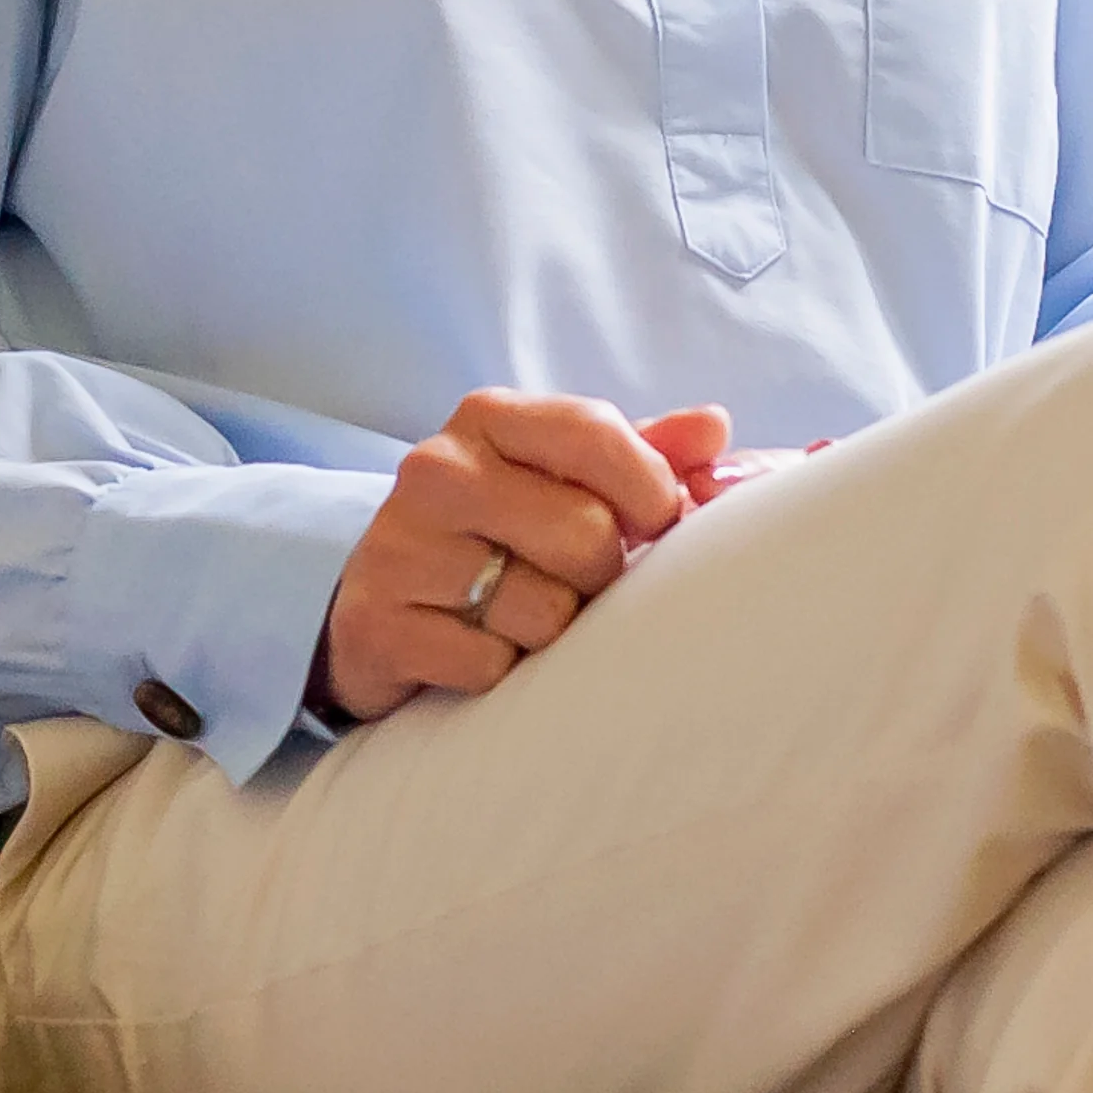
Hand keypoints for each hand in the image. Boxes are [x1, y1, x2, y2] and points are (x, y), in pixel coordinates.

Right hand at [314, 393, 757, 724]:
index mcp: (489, 418)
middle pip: (586, 535)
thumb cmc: (500, 536)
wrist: (379, 604)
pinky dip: (499, 674)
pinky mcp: (378, 625)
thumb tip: (713, 428)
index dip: (649, 492)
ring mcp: (400, 546)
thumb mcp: (567, 480)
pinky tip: (475, 648)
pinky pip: (489, 666)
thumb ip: (646, 453)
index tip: (652, 526)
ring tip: (516, 617)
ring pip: (543, 612)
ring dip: (549, 633)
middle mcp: (436, 469)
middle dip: (596, 576)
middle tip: (567, 581)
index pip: (596, 432)